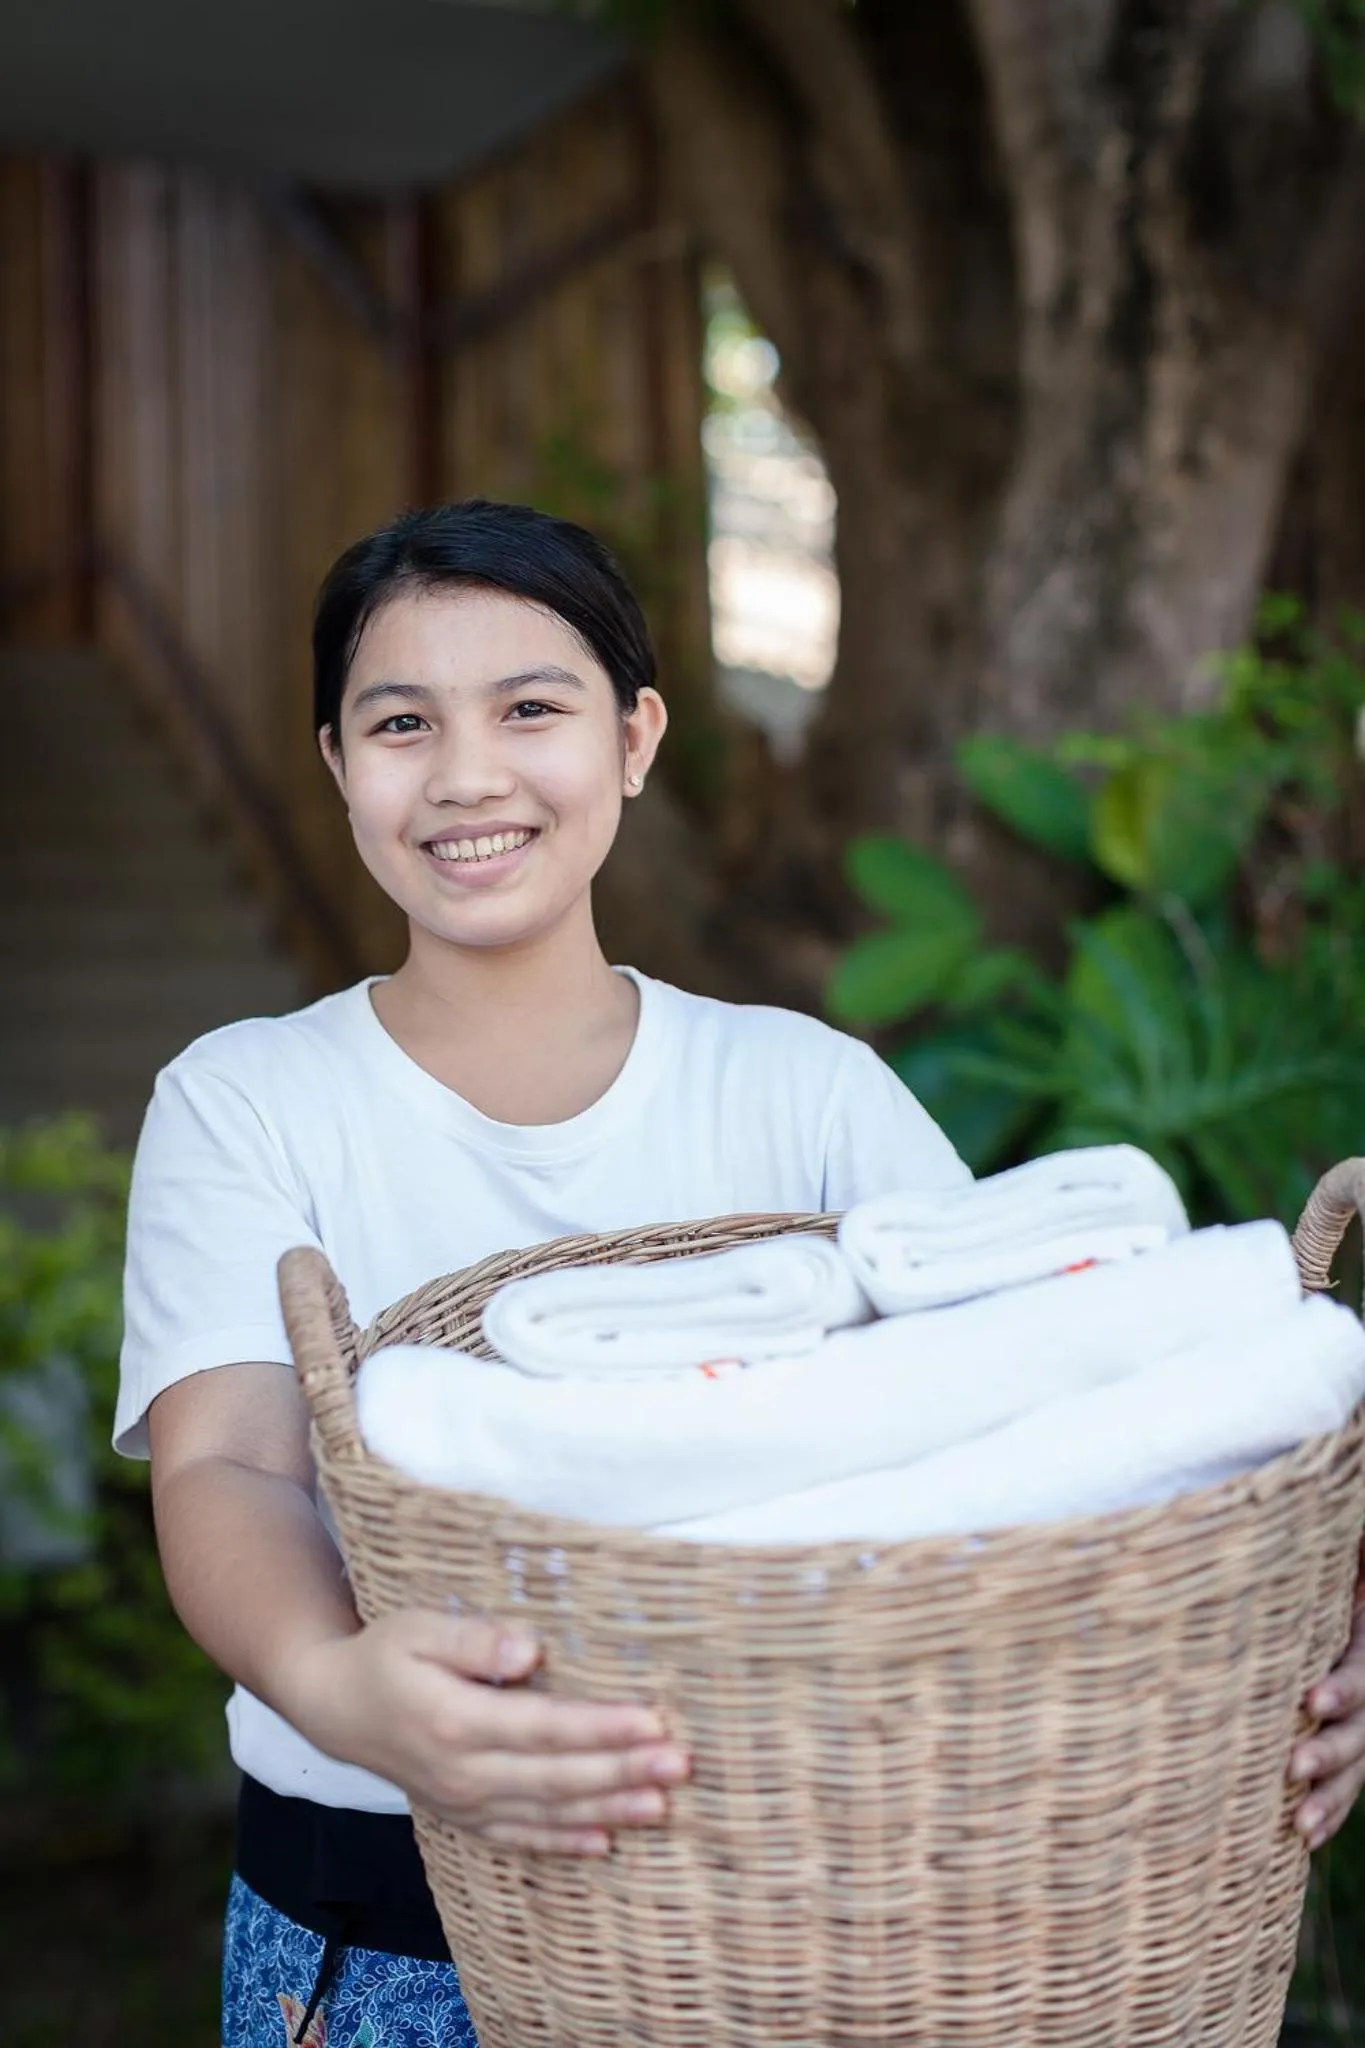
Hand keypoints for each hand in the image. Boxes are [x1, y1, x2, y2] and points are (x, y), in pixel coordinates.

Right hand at [280, 1610, 688, 1855]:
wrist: (337, 1708)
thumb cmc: (387, 1654)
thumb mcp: (420, 1628)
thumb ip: (474, 1640)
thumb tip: (529, 1651)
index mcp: (455, 1721)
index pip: (544, 1728)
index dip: (601, 1728)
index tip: (653, 1722)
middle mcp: (463, 1772)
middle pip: (556, 1777)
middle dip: (622, 1771)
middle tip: (681, 1764)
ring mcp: (464, 1802)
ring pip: (547, 1813)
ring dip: (608, 1809)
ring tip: (662, 1805)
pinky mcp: (464, 1817)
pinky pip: (520, 1837)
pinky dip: (564, 1843)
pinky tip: (606, 1843)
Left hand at [1291, 1552, 1364, 1850]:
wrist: (1352, 1588)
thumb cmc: (1334, 1564)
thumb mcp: (1337, 1555)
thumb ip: (1326, 1545)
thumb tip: (1300, 1485)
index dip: (1344, 1687)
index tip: (1309, 1700)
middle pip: (1364, 1725)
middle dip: (1331, 1749)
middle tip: (1292, 1764)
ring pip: (1360, 1762)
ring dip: (1330, 1793)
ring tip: (1296, 1824)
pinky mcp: (1355, 1734)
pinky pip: (1352, 1779)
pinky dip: (1331, 1808)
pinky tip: (1305, 1837)